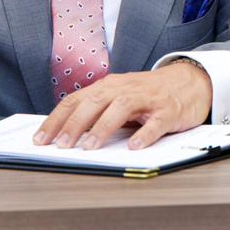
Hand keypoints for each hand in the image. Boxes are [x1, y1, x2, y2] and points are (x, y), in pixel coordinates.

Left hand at [33, 61, 211, 150]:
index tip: (40, 140)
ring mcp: (147, 99)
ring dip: (103, 127)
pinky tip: (134, 147)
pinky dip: (145, 135)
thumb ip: (96, 112)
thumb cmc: (148, 95)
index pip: (75, 100)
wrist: (189, 82)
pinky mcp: (168, 110)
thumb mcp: (119, 99)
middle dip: (74, 124)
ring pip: (121, 108)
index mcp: (108, 87)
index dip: (56, 120)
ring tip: (90, 147)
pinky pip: (156, 123)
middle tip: (61, 145)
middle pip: (94, 102)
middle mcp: (125, 89)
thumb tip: (65, 135)